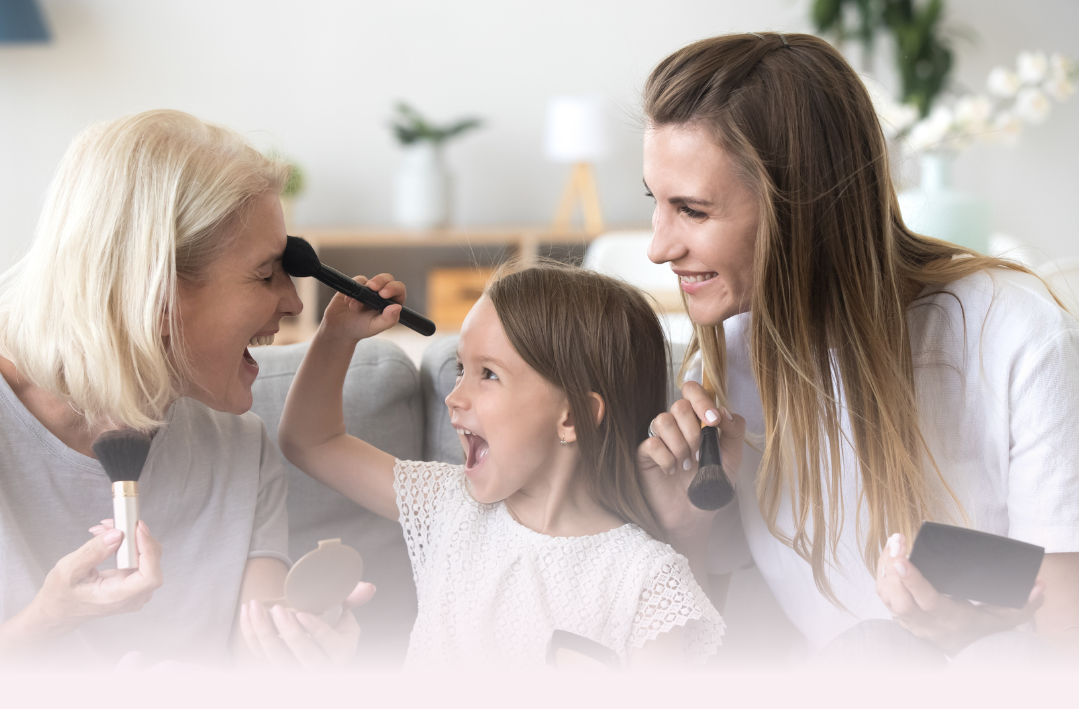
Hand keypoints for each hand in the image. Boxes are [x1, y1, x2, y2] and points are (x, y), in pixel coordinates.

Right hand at [4, 521, 162, 647]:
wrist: (60, 609)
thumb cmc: (61, 595)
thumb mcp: (67, 571)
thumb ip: (93, 552)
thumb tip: (117, 535)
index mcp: (118, 597)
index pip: (150, 576)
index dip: (149, 550)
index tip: (138, 529)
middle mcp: (132, 597)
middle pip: (152, 562)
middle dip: (135, 537)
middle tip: (114, 524)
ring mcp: (135, 591)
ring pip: (148, 557)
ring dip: (131, 538)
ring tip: (106, 529)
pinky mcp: (134, 582)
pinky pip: (141, 559)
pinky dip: (128, 544)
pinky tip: (110, 537)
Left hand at [239, 581, 375, 669]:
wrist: (310, 627)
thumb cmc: (330, 619)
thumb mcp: (345, 608)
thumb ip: (354, 597)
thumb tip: (368, 588)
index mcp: (341, 652)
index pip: (332, 647)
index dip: (317, 632)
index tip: (303, 614)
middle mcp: (318, 665)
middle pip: (303, 657)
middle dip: (288, 634)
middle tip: (278, 610)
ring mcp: (294, 667)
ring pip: (276, 658)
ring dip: (263, 632)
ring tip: (256, 607)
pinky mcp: (273, 663)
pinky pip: (258, 653)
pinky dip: (250, 633)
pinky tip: (247, 612)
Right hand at [318, 273, 405, 342]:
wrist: (339, 327)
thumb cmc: (360, 328)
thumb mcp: (375, 327)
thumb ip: (388, 319)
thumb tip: (397, 307)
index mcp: (391, 303)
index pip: (398, 290)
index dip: (393, 288)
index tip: (383, 293)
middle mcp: (382, 294)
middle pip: (387, 279)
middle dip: (380, 280)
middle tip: (372, 287)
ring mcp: (369, 289)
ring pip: (371, 280)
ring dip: (362, 291)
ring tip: (354, 307)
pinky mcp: (357, 285)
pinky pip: (357, 280)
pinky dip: (353, 290)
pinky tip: (347, 302)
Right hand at [637, 381, 745, 542]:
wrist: (695, 516)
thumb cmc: (711, 485)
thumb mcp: (732, 458)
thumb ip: (733, 432)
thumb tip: (724, 411)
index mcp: (696, 420)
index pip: (692, 390)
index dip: (702, 400)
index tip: (714, 422)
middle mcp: (676, 425)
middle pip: (679, 405)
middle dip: (694, 432)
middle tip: (700, 455)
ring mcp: (659, 438)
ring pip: (662, 421)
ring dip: (680, 446)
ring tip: (686, 465)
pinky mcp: (644, 455)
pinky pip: (652, 444)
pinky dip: (666, 458)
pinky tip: (671, 471)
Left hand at [876, 532, 1045, 655]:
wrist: (968, 652)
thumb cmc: (986, 630)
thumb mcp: (1008, 618)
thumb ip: (1025, 604)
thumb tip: (1038, 585)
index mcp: (952, 620)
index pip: (928, 601)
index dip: (913, 580)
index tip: (902, 557)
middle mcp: (928, 624)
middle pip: (900, 600)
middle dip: (892, 569)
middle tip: (897, 540)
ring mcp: (912, 623)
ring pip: (888, 598)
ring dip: (885, 570)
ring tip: (893, 543)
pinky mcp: (902, 618)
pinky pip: (885, 598)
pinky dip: (883, 576)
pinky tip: (888, 556)